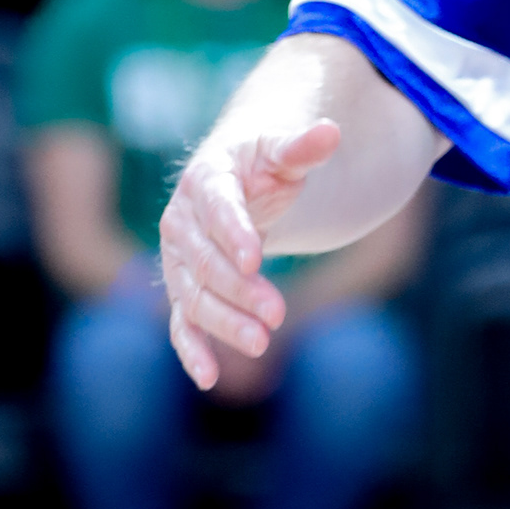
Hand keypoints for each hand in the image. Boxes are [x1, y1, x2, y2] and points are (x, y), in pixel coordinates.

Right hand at [159, 120, 340, 393]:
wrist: (232, 181)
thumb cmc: (261, 165)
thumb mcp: (282, 153)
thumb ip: (303, 147)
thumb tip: (331, 131)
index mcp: (206, 180)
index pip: (218, 208)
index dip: (234, 233)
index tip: (256, 258)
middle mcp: (182, 222)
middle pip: (203, 261)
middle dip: (237, 288)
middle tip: (277, 314)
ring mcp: (178, 259)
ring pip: (193, 296)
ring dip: (223, 322)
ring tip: (262, 343)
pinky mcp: (183, 289)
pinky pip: (181, 322)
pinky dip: (191, 349)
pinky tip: (208, 377)